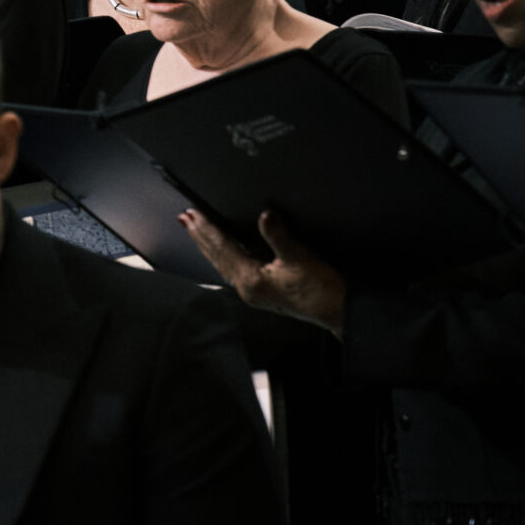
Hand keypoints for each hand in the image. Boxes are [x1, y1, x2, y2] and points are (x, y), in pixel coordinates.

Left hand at [179, 208, 348, 335]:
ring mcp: (253, 292)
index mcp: (251, 280)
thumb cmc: (322, 290)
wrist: (340, 311)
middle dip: (200, 236)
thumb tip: (264, 216)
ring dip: (208, 245)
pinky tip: (221, 251)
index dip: (206, 228)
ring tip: (195, 230)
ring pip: (223, 263)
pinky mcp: (261, 293)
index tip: (193, 213)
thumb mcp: (300, 257)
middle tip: (184, 218)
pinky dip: (223, 255)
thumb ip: (278, 235)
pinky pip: (233, 269)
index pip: (221, 247)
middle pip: (216, 256)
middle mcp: (246, 288)